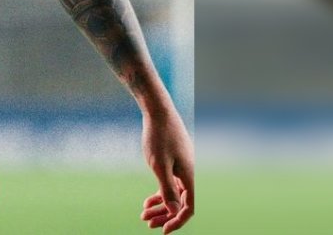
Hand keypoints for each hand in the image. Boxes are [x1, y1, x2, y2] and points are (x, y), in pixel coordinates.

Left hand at [138, 105, 193, 232]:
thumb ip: (167, 189)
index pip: (188, 207)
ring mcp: (181, 166)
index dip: (177, 221)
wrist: (158, 110)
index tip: (163, 231)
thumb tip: (175, 211)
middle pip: (181, 202)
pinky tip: (147, 200)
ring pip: (174, 193)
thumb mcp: (159, 165)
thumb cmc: (158, 136)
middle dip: (166, 215)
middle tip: (148, 224)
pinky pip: (170, 182)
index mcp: (188, 176)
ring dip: (161, 205)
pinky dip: (160, 192)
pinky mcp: (174, 159)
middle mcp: (188, 173)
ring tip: (144, 214)